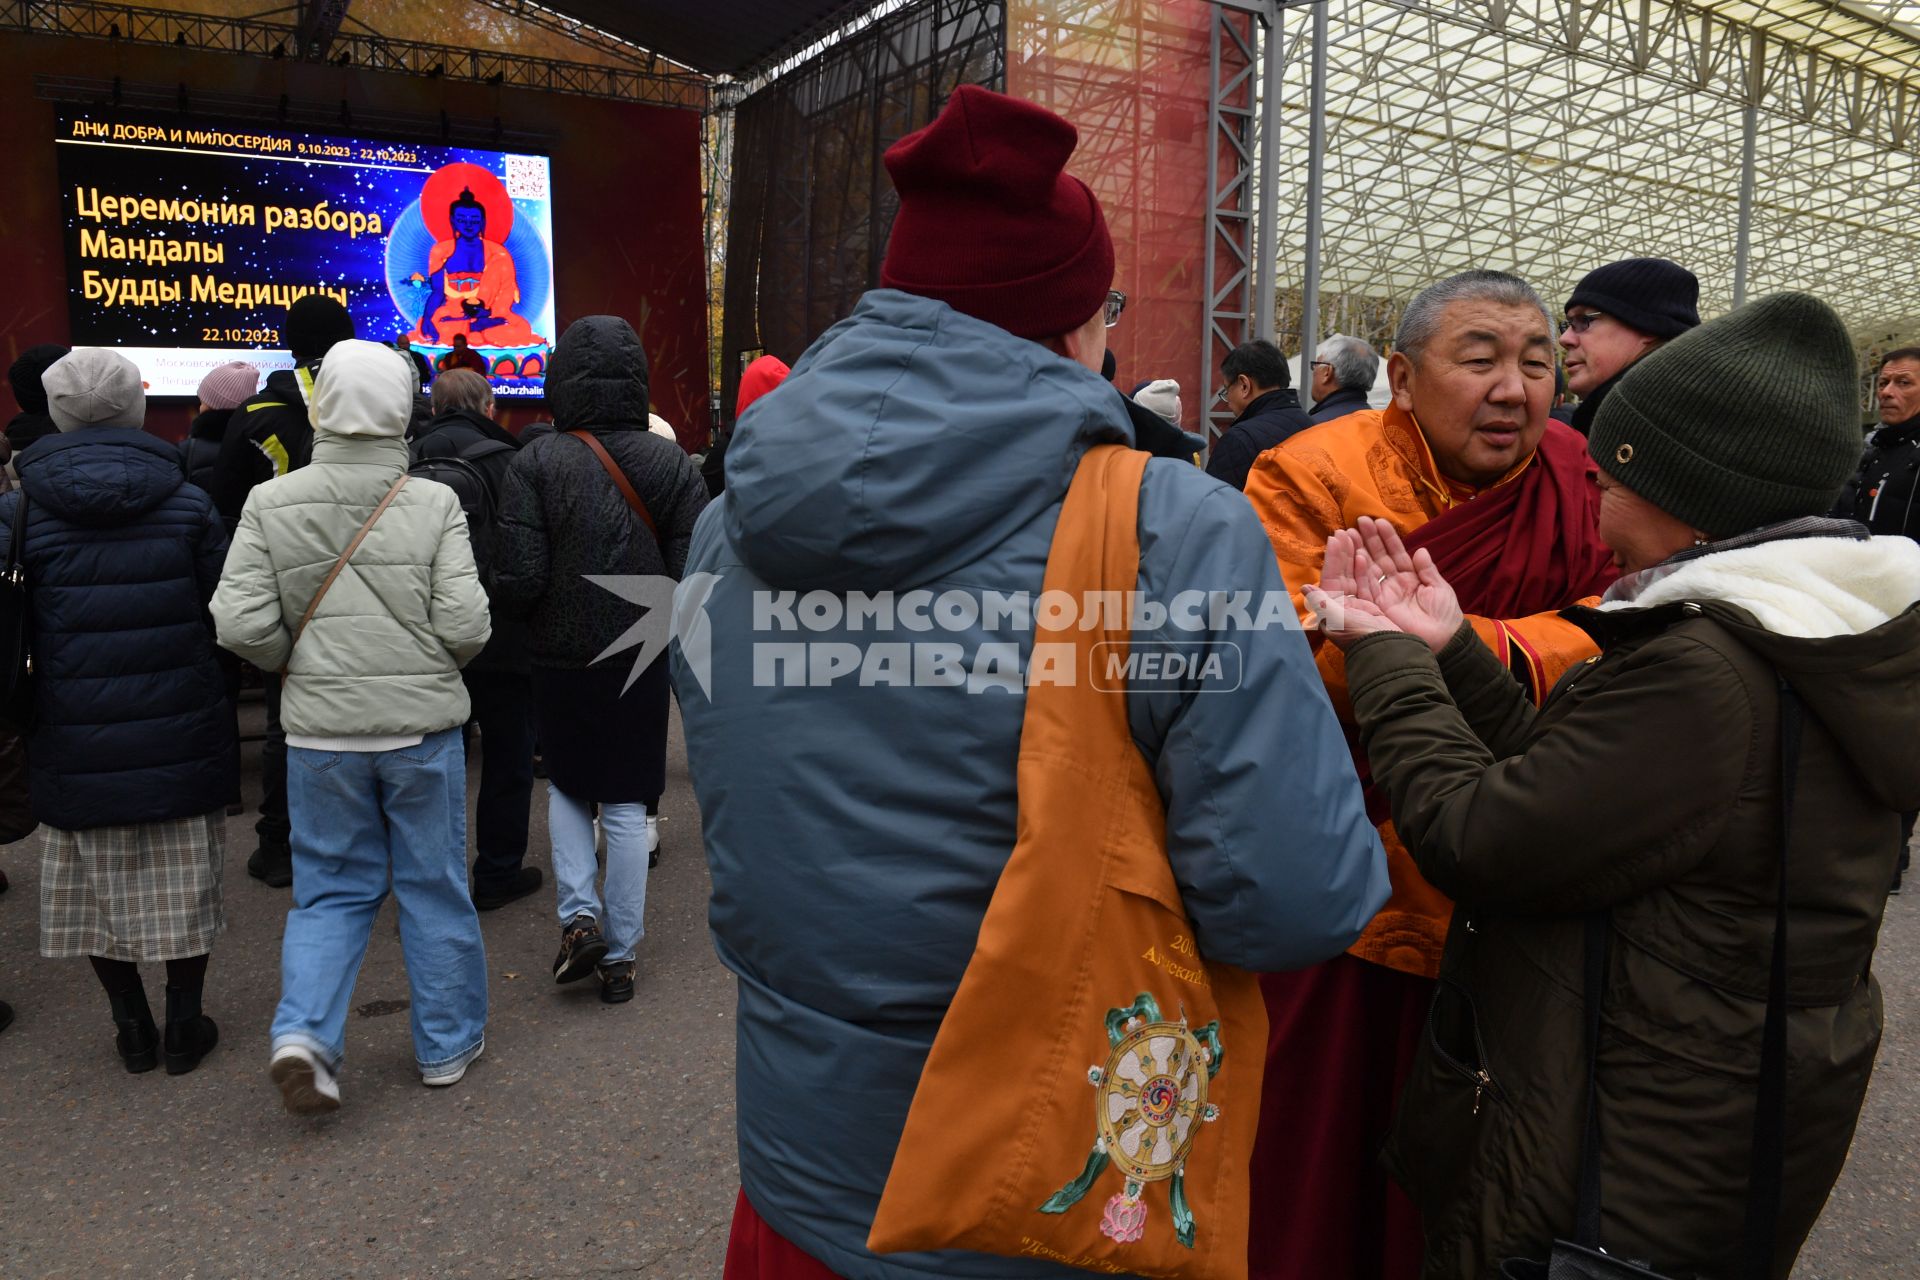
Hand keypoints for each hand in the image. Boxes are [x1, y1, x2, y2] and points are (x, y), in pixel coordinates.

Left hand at [1304, 527, 1401, 649]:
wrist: (1387, 653)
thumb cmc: (1362, 637)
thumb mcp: (1339, 621)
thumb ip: (1323, 603)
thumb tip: (1304, 587)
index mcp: (1332, 608)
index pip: (1330, 577)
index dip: (1332, 557)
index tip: (1335, 537)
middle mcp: (1341, 606)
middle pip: (1341, 573)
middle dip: (1343, 552)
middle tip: (1344, 531)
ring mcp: (1356, 605)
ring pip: (1353, 574)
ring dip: (1352, 555)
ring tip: (1353, 536)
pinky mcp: (1371, 606)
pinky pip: (1365, 582)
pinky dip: (1364, 568)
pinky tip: (1363, 555)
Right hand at [1351, 515, 1463, 652]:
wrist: (1445, 640)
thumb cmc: (1445, 615)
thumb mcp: (1439, 587)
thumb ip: (1427, 569)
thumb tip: (1420, 550)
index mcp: (1410, 577)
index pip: (1396, 553)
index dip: (1388, 537)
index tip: (1378, 521)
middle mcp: (1394, 583)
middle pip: (1379, 557)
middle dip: (1370, 539)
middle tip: (1360, 520)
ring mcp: (1385, 594)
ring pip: (1370, 569)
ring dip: (1360, 551)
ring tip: (1351, 533)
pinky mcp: (1378, 606)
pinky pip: (1367, 586)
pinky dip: (1362, 572)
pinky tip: (1358, 556)